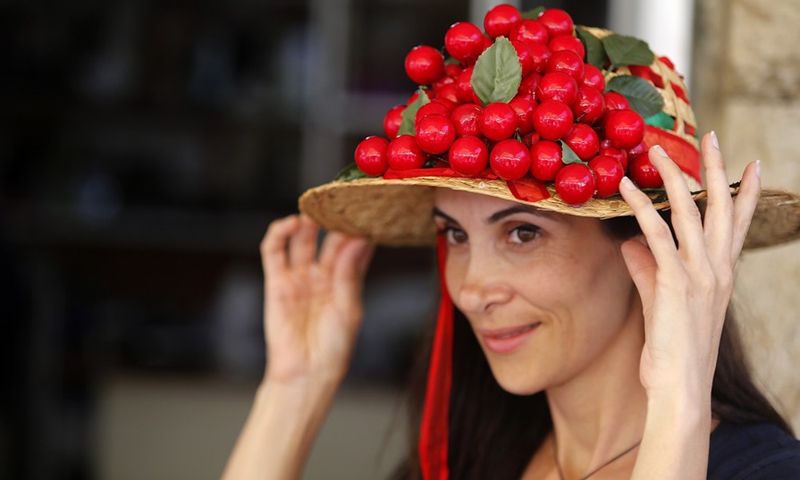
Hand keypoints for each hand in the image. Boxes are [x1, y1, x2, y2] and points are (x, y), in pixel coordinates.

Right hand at [260, 215, 373, 386]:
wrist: (305, 374)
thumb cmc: (333, 348)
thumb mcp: (349, 310)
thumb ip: (349, 274)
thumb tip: (358, 240)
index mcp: (347, 281)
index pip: (355, 247)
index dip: (360, 229)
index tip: (368, 211)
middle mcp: (324, 276)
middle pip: (329, 239)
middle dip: (335, 221)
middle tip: (340, 203)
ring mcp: (300, 277)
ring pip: (302, 240)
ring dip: (307, 222)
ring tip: (315, 210)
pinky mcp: (276, 282)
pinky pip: (274, 252)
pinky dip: (278, 234)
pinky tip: (290, 223)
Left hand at [617, 132, 760, 396]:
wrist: (679, 386)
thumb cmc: (672, 349)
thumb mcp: (660, 300)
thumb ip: (646, 268)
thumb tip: (629, 242)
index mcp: (721, 274)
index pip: (738, 225)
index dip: (746, 193)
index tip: (751, 164)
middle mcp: (716, 269)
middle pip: (721, 208)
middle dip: (716, 169)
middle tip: (712, 136)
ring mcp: (698, 274)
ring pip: (689, 213)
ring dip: (673, 176)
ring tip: (657, 149)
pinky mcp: (674, 283)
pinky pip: (656, 235)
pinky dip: (638, 208)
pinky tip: (624, 186)